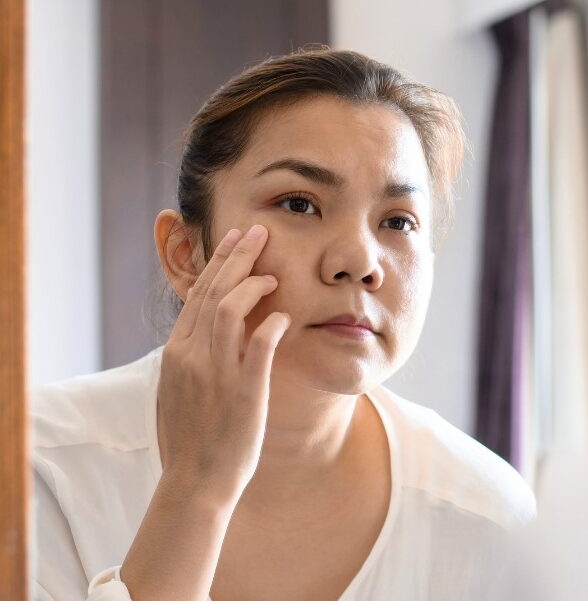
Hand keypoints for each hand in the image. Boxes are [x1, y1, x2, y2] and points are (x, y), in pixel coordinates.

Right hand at [158, 224, 290, 503]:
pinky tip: (284, 315)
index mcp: (176, 353)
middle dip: (237, 257)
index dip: (218, 263)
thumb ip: (193, 356)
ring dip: (253, 285)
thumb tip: (206, 332)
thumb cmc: (192, 439)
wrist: (195, 482)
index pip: (198, 295)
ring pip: (229, 310)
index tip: (235, 239)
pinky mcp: (243, 392)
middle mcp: (191, 356)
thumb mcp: (181, 389)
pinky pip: (258, 347)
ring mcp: (216, 373)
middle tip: (258, 231)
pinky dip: (271, 325)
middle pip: (213, 292)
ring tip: (274, 273)